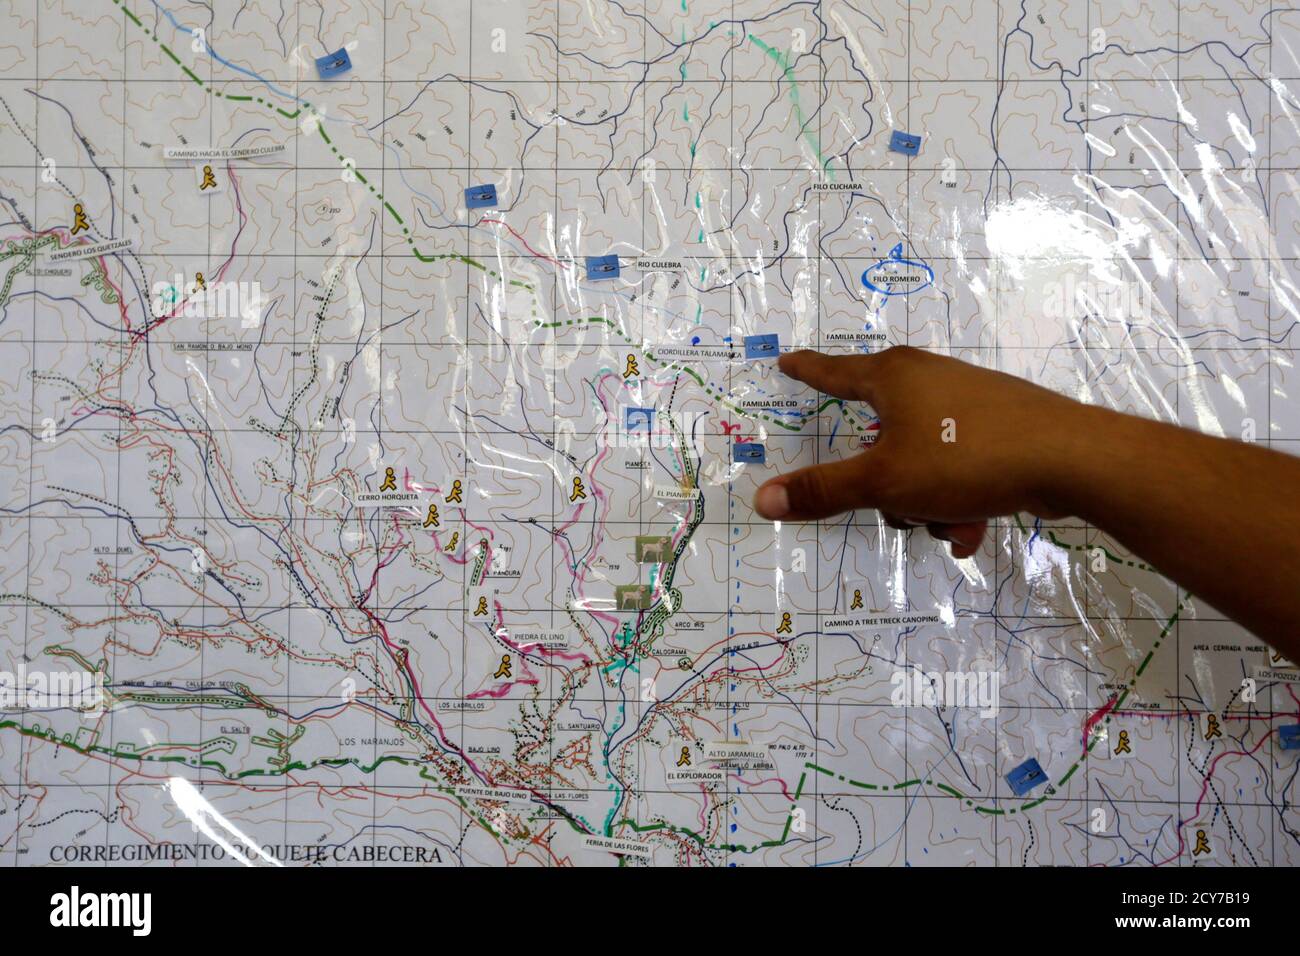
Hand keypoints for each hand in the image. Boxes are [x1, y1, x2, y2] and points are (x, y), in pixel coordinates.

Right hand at [752, 347, 1092, 557]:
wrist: (1069, 459)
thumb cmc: (966, 457)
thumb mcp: (884, 482)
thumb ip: (824, 491)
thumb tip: (763, 499)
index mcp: (894, 377)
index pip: (835, 371)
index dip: (808, 371)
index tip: (788, 362)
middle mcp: (930, 377)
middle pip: (881, 434)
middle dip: (888, 486)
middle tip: (899, 506)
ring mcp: (969, 400)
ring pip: (921, 458)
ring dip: (928, 502)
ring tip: (951, 524)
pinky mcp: (1002, 424)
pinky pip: (958, 465)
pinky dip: (958, 498)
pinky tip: (975, 526)